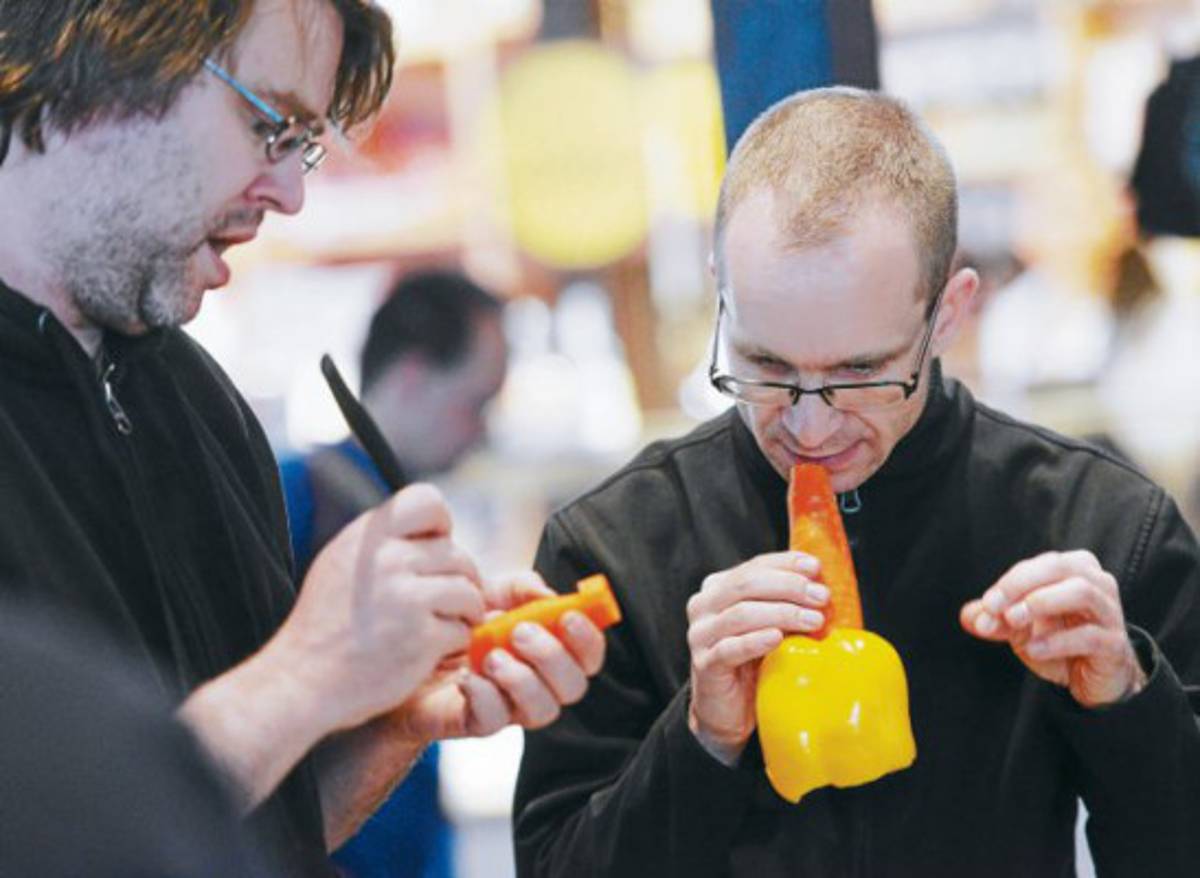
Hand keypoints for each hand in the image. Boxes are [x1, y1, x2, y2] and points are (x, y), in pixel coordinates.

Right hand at [272, 484, 486, 732]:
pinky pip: (463, 629)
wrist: (301, 682)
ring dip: (464, 611)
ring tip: (443, 624)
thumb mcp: (341, 564)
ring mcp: (407, 598)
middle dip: (459, 579)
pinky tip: (431, 650)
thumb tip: (436, 531)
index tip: (436, 547)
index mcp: (368, 537)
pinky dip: (454, 643)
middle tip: (444, 602)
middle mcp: (388, 561)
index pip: (426, 500)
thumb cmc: (325, 626)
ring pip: (469, 590)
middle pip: (457, 553)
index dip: (441, 523)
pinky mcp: (422, 637)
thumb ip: (383, 542)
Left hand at [391, 571, 606, 742]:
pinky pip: (493, 721)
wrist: (402, 651)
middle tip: (519, 631)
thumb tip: (549, 594)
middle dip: (553, 657)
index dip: (588, 639)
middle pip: (573, 686)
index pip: (588, 656)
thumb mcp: (488, 592)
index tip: (568, 615)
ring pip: (542, 710)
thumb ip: (520, 587)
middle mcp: (537, 683)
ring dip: (523, 679)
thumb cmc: (455, 622)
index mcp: (548, 651)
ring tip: (491, 656)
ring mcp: (509, 706)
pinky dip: (484, 696)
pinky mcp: (476, 722)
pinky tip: (466, 676)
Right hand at [685, 551, 828, 763]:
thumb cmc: (753, 662)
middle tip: (820, 597)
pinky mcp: (704, 664)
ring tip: (813, 620)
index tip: (815, 568)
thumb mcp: (770, 624)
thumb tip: (821, 583)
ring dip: (782, 613)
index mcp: (718, 588)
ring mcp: (700, 635)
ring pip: (741, 614)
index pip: (754, 566)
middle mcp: (704, 606)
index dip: (786, 564)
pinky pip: (730, 648)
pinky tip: (777, 638)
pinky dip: (756, 640)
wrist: (728, 709)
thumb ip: (785, 602)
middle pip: (746, 585)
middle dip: (789, 587)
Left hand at [960, 550, 1145, 706]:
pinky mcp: (1114, 644)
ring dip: (1041, 603)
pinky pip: (1089, 635)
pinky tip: (1033, 649)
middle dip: (1022, 584)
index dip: (1010, 582)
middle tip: (996, 608)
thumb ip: (994, 619)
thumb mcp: (1020, 628)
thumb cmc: (1058, 641)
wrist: (1092, 679)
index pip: (1039, 564)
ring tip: (1014, 620)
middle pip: (1061, 567)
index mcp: (1074, 569)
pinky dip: (1056, 640)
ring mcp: (1110, 613)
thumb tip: (969, 617)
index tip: (987, 604)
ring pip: (1082, 592)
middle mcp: (1097, 583)